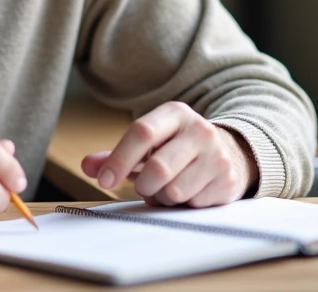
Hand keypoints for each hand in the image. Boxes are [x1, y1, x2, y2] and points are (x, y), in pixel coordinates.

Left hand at [80, 101, 256, 207]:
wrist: (230, 152)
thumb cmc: (178, 148)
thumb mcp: (150, 143)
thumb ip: (117, 154)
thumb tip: (88, 166)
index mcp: (175, 113)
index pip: (143, 132)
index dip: (119, 159)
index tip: (105, 180)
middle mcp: (199, 130)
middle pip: (158, 168)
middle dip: (144, 185)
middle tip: (145, 185)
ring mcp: (217, 155)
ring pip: (174, 191)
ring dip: (164, 197)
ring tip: (170, 185)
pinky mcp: (226, 180)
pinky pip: (192, 203)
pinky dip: (183, 204)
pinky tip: (189, 190)